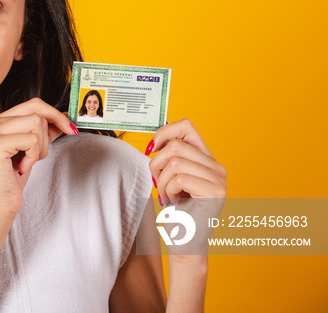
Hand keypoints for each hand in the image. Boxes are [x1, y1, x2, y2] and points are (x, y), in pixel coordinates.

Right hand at [0, 98, 76, 218]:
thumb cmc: (11, 181)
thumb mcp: (31, 149)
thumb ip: (43, 131)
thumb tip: (63, 116)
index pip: (32, 104)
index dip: (54, 115)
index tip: (69, 127)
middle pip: (36, 109)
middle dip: (49, 131)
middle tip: (42, 153)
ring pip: (36, 123)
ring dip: (40, 146)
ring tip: (27, 161)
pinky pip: (32, 139)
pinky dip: (34, 155)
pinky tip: (22, 167)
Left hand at [147, 119, 226, 254]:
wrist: (186, 242)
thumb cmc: (177, 213)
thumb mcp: (170, 178)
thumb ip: (169, 158)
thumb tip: (154, 142)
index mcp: (206, 160)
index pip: (187, 126)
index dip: (165, 131)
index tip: (151, 148)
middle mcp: (217, 167)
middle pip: (177, 145)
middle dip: (157, 164)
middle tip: (158, 183)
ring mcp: (219, 179)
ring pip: (176, 161)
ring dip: (162, 181)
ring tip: (168, 196)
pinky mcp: (215, 192)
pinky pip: (179, 178)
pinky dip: (168, 191)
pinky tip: (174, 203)